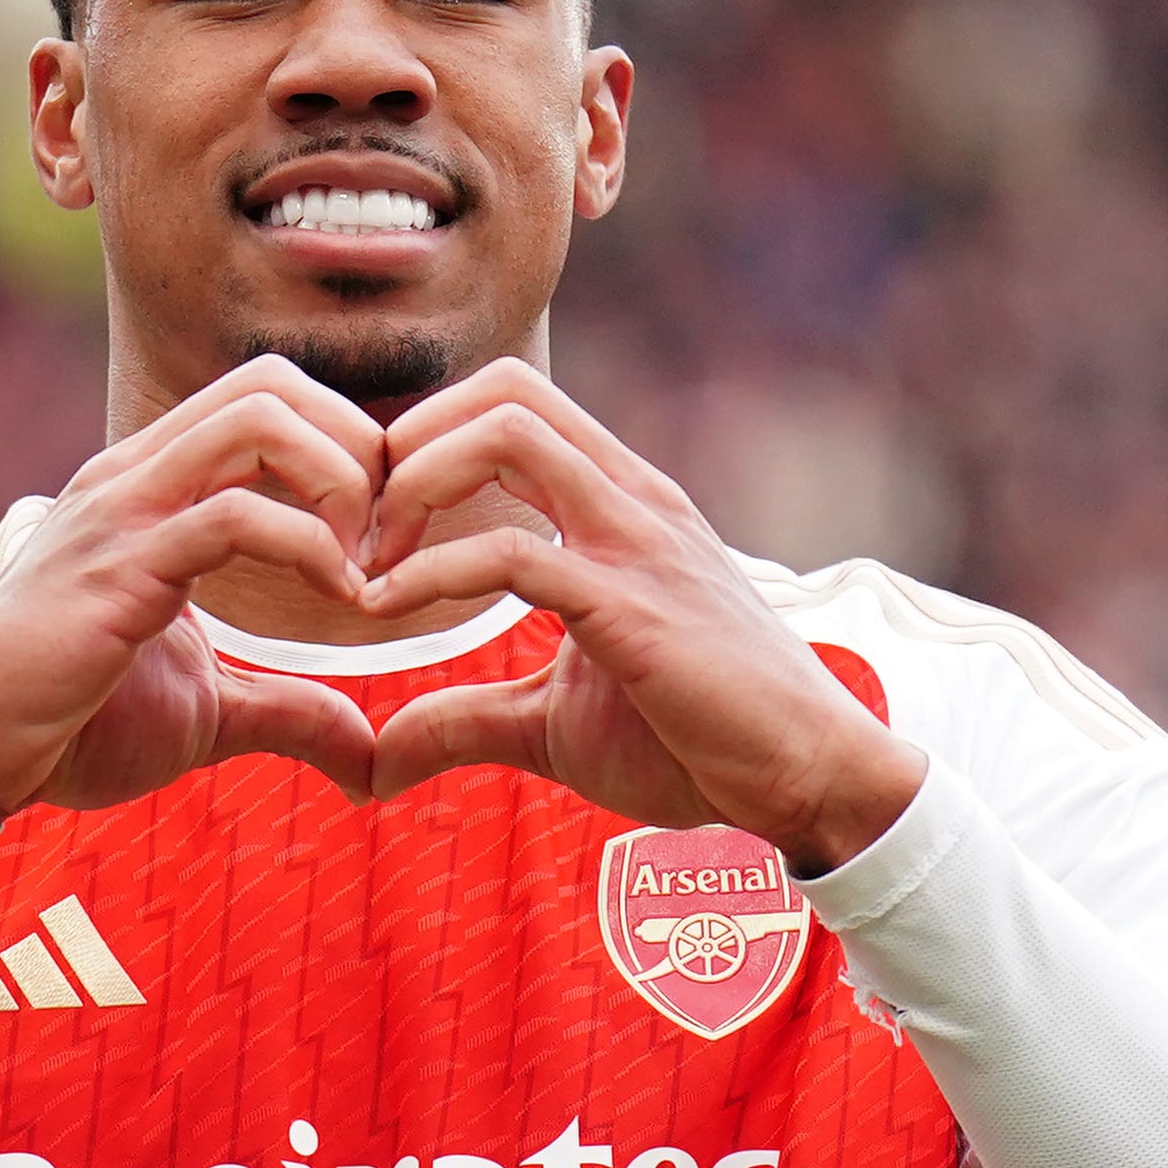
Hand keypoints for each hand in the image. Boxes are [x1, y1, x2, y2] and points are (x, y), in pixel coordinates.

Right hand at [0, 356, 382, 821]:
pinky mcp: (122, 565)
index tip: (385, 545)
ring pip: (261, 418)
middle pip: (275, 382)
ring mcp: (126, 510)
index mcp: (155, 487)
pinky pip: (236, 514)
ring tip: (367, 569)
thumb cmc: (71, 722)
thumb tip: (370, 757)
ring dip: (345, 483)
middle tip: (390, 546)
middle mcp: (139, 475)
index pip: (270, 399)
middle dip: (361, 450)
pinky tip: (342, 600)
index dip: (350, 452)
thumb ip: (291, 712)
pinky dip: (312, 548)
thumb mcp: (209, 714)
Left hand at [360, 361, 927, 872]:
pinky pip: (513, 553)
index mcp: (618, 505)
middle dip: (407, 443)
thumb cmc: (697, 741)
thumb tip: (375, 758)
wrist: (809, 778)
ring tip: (368, 569)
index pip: (511, 405)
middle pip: (503, 390)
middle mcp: (630, 499)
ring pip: (505, 434)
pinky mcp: (633, 606)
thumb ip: (464, 718)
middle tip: (358, 536)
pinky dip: (431, 572)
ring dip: (411, 486)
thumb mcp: (552, 724)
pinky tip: (389, 611)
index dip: (424, 446)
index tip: (374, 534)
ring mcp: (636, 542)